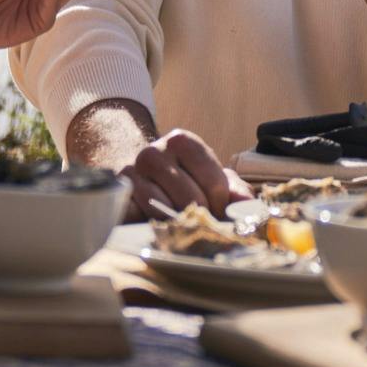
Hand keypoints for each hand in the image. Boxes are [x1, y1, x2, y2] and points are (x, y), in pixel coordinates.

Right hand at [121, 130, 250, 220]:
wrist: (141, 176)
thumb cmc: (185, 178)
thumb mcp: (212, 177)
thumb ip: (235, 190)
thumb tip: (248, 206)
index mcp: (182, 141)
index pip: (214, 182)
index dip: (221, 203)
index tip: (218, 209)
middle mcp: (153, 151)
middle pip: (190, 198)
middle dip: (201, 216)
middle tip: (201, 220)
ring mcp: (131, 172)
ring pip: (163, 209)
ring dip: (176, 222)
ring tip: (181, 222)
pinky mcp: (118, 195)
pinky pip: (136, 216)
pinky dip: (149, 224)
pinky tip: (159, 225)